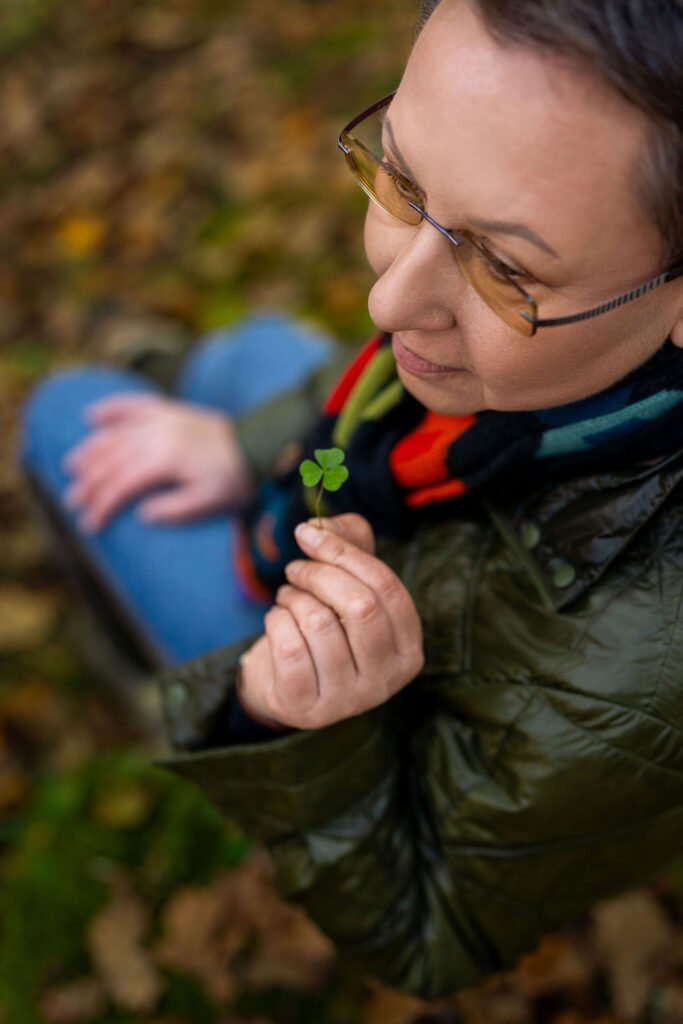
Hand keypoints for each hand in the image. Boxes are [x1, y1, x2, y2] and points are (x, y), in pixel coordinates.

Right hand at [63, 393, 255, 530]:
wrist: (260, 445)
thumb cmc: (236, 478)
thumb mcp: (209, 502)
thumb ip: (174, 510)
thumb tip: (142, 515)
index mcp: (164, 460)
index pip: (120, 485)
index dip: (101, 506)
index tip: (90, 526)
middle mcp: (156, 435)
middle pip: (110, 460)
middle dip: (88, 483)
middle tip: (73, 503)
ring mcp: (161, 419)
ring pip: (113, 434)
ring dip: (89, 451)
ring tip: (71, 469)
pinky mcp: (169, 410)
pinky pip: (132, 404)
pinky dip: (110, 408)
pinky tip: (91, 415)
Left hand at [237, 514, 423, 729]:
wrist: (286, 685)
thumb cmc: (325, 626)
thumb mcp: (346, 583)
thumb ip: (347, 542)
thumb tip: (319, 525)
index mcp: (408, 648)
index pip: (386, 587)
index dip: (343, 552)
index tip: (308, 535)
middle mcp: (386, 680)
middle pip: (359, 605)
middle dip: (318, 574)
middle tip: (295, 569)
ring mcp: (348, 700)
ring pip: (319, 623)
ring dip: (293, 598)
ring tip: (288, 598)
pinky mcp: (307, 708)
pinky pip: (289, 647)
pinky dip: (276, 621)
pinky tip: (277, 621)